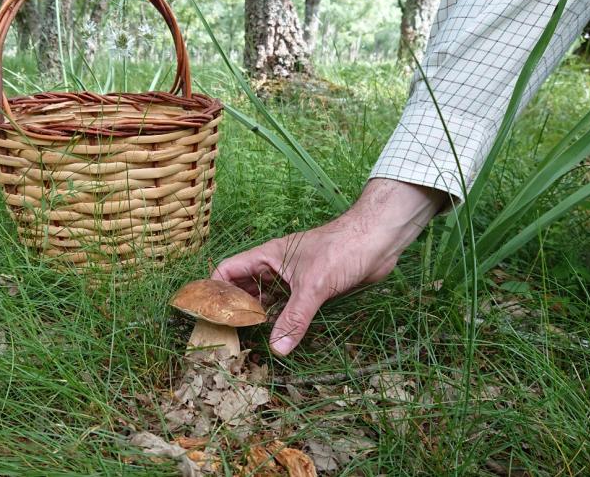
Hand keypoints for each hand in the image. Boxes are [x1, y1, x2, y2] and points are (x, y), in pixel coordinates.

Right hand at [212, 179, 445, 355]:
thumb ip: (294, 318)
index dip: (214, 290)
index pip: (228, 271)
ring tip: (248, 342)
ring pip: (266, 299)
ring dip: (258, 317)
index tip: (209, 315)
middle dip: (235, 309)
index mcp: (267, 257)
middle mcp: (276, 268)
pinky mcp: (313, 289)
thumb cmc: (343, 249)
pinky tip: (278, 336)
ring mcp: (294, 279)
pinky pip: (288, 307)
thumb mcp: (313, 286)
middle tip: (228, 336)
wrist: (379, 240)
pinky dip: (281, 320)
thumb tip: (277, 350)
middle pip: (244, 288)